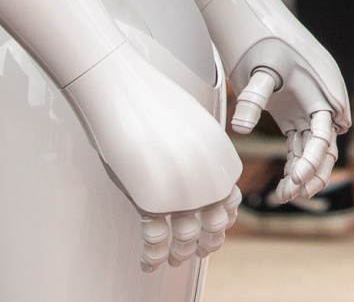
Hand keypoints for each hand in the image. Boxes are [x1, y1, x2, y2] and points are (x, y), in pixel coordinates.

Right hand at [65, 43, 242, 270]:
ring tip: (171, 259)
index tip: (209, 232)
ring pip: (186, 238)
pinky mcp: (152, 201)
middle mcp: (210, 181)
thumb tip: (199, 182)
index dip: (218, 223)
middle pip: (212, 227)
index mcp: (224, 163)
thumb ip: (203, 158)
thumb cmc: (154, 104)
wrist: (124, 91)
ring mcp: (183, 194)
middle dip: (202, 243)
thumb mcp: (195, 129)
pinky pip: (156, 238)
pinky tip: (148, 262)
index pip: (229, 204)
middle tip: (193, 253)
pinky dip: (153, 255)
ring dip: (178, 253)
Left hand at [225, 28, 348, 204]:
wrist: (256, 23)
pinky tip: (283, 183)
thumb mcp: (258, 68)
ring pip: (315, 147)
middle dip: (314, 172)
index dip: (315, 156)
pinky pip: (302, 142)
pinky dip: (296, 162)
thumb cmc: (260, 43)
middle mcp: (320, 100)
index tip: (298, 178)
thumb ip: (253, 98)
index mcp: (318, 90)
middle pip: (326, 143)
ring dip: (305, 171)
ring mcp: (308, 107)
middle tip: (291, 194)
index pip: (324, 130)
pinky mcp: (296, 111)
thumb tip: (240, 129)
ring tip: (285, 195)